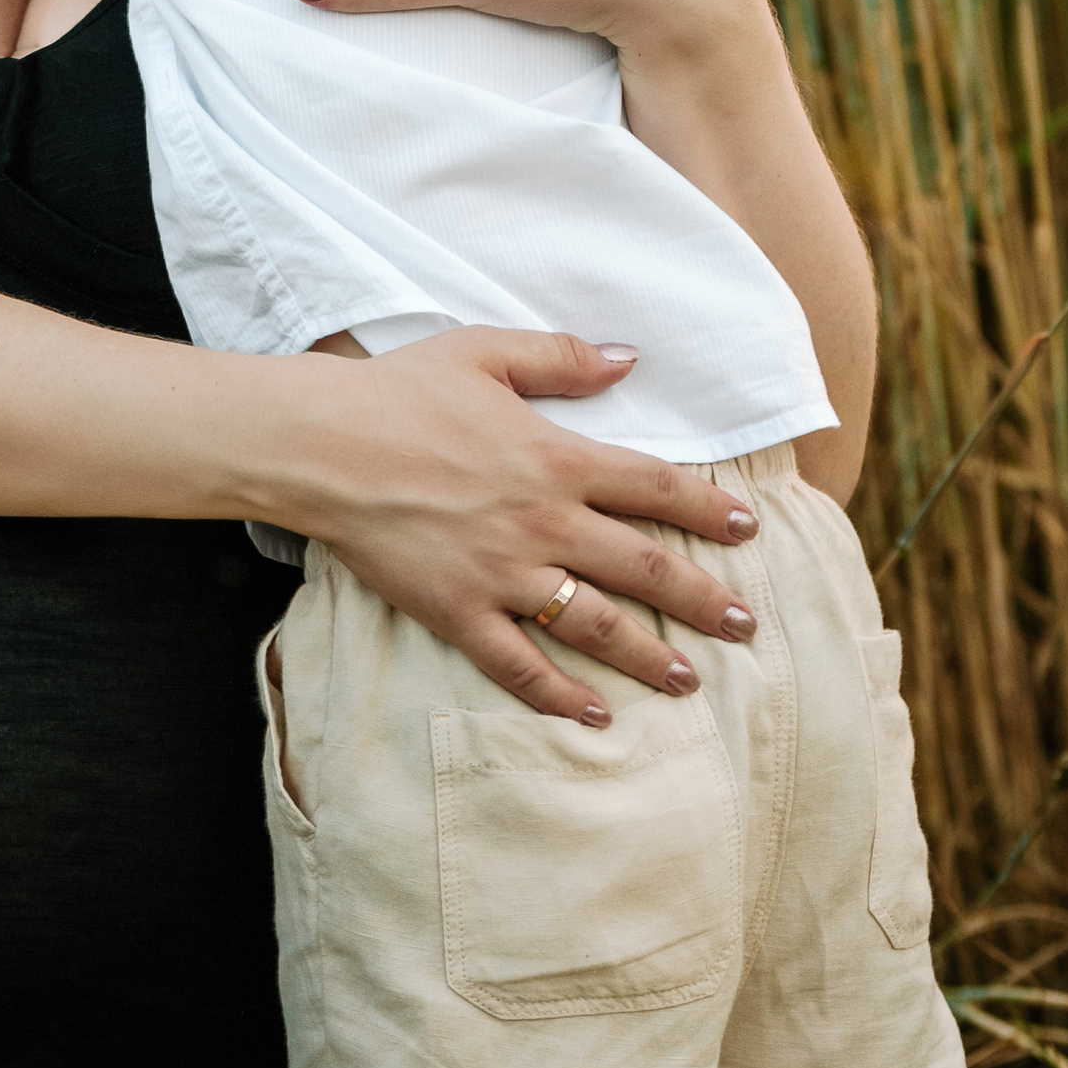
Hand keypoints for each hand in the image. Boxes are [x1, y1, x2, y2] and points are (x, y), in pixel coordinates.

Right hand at [294, 326, 759, 723]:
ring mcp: (502, 574)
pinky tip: (593, 714)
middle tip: (746, 626)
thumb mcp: (484, 353)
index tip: (748, 530)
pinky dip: (558, 695)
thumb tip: (628, 359)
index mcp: (556, 459)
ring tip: (690, 680)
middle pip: (645, 567)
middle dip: (705, 600)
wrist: (319, 445)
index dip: (709, 509)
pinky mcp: (457, 611)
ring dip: (649, 656)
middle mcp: (543, 523)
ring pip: (596, 625)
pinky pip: (518, 664)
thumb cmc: (396, 392)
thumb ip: (562, 358)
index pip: (656, 488)